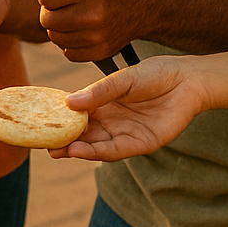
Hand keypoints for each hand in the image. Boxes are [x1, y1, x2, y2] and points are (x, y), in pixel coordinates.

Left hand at [36, 0, 147, 63]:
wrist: (147, 0)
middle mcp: (94, 11)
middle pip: (46, 19)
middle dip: (49, 8)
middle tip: (61, 1)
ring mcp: (98, 34)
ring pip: (55, 37)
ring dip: (58, 26)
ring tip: (70, 13)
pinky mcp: (101, 50)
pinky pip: (68, 52)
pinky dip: (70, 42)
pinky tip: (79, 27)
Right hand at [48, 56, 207, 160]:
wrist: (188, 81)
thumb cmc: (156, 74)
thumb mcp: (124, 79)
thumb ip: (99, 92)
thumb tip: (68, 103)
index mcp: (105, 103)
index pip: (77, 115)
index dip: (60, 120)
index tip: (39, 124)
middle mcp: (112, 121)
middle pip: (83, 134)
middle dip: (64, 140)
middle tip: (43, 144)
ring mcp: (126, 133)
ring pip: (96, 146)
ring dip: (77, 150)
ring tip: (57, 150)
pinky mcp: (141, 144)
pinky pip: (116, 151)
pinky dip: (97, 152)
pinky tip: (81, 151)